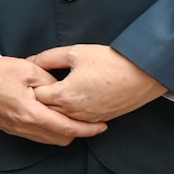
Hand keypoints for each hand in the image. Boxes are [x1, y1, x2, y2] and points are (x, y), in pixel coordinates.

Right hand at [0, 57, 109, 145]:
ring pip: (49, 140)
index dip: (88, 129)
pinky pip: (37, 136)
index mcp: (30, 113)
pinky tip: (52, 116)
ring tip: (72, 117)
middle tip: (89, 119)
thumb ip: (52, 84)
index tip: (102, 125)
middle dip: (78, 132)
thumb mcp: (29, 70)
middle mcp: (23, 127)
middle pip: (61, 139)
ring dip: (63, 131)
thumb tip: (66, 93)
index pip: (67, 129)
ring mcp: (15, 130)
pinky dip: (49, 130)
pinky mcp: (10, 128)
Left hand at [28, 44, 166, 122]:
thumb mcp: (74, 53)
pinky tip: (69, 101)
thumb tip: (30, 62)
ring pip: (61, 118)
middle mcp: (75, 112)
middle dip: (38, 99)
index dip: (30, 87)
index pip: (36, 97)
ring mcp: (89, 119)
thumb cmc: (110, 61)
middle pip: (46, 111)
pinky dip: (69, 114)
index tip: (29, 78)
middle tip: (35, 86)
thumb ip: (48, 58)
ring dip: (54, 108)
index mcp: (65, 95)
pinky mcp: (100, 120)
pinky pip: (77, 121)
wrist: (144, 74)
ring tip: (51, 92)